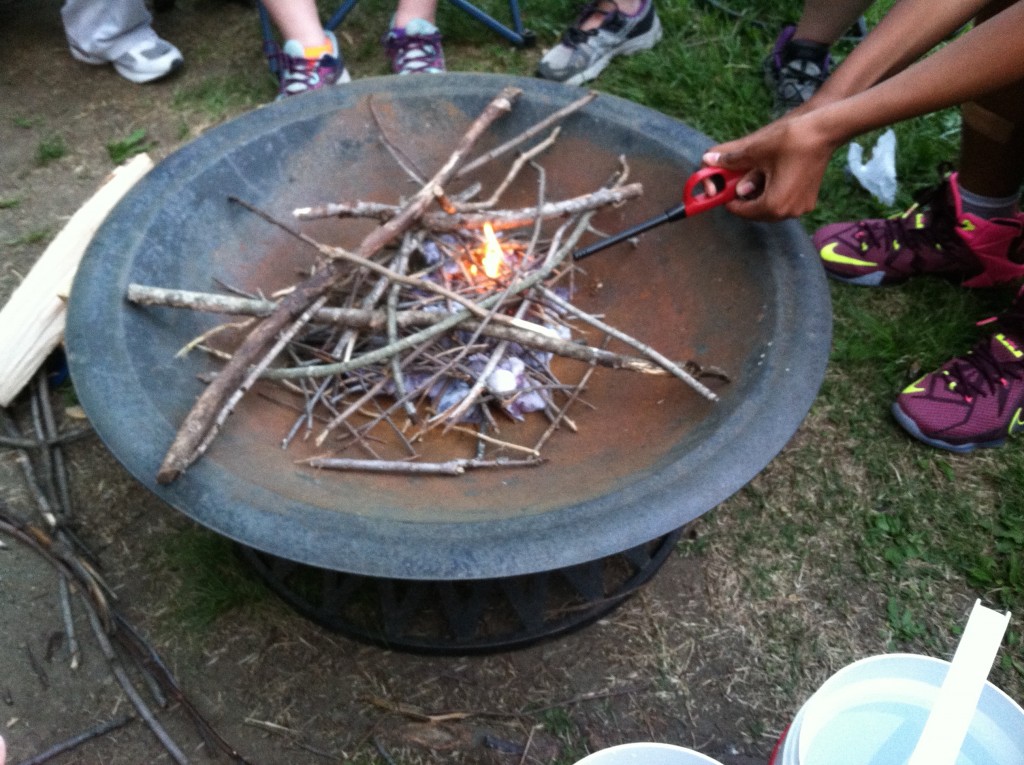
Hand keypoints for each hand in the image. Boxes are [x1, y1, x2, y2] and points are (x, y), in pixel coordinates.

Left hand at [702, 113, 837, 220]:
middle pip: (756, 213)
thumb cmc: (792, 140)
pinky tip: (768, 179)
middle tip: (733, 186)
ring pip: (770, 209)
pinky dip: (773, 195)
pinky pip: (784, 203)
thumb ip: (732, 160)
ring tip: (749, 181)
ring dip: (758, 198)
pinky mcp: (809, 200)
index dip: (728, 201)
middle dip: (743, 200)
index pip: (742, 211)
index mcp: (774, 204)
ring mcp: (801, 207)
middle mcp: (789, 212)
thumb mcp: (756, 150)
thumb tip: (708, 161)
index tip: (721, 190)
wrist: (825, 131)